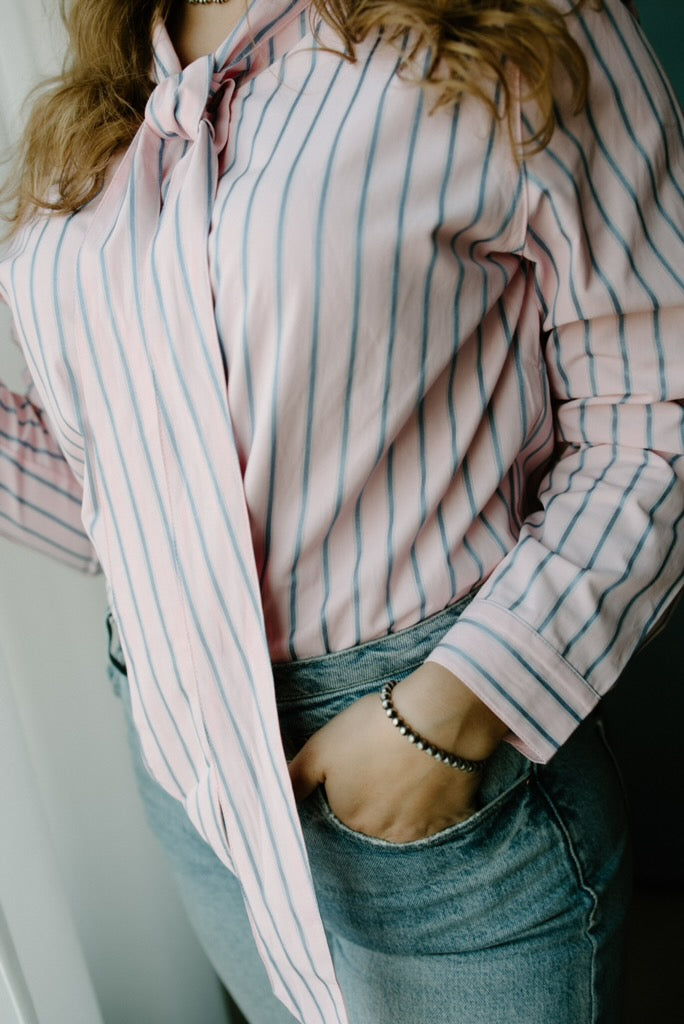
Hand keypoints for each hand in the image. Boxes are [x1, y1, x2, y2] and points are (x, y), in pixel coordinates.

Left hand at [288, 663, 507, 843]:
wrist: (436, 718)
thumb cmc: (373, 729)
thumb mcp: (321, 747)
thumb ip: (295, 779)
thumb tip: (272, 802)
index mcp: (349, 817)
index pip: (342, 807)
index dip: (349, 782)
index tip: (359, 761)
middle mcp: (383, 834)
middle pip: (374, 818)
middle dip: (376, 795)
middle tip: (385, 758)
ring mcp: (422, 831)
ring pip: (407, 820)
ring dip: (406, 801)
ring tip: (410, 764)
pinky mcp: (455, 819)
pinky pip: (442, 818)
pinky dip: (438, 803)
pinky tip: (435, 777)